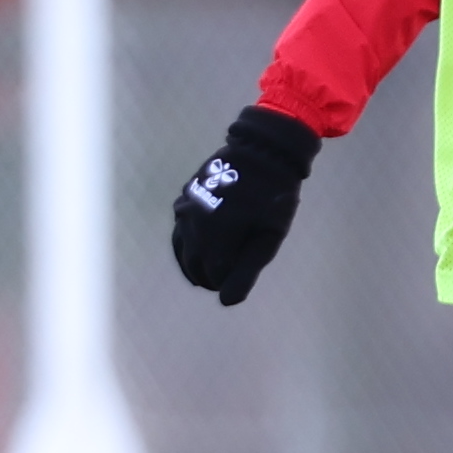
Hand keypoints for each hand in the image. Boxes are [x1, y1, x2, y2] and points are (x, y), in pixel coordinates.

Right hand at [167, 105, 317, 304]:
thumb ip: (246, 271)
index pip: (215, 275)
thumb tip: (226, 302)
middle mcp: (193, 223)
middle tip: (224, 281)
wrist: (262, 150)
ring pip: (183, 249)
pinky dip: (186, 246)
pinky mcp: (184, 198)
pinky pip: (179, 231)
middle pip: (195, 265)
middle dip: (208, 277)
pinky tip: (197, 250)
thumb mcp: (268, 238)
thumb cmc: (273, 197)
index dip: (227, 283)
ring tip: (209, 273)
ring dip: (194, 265)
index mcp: (216, 235)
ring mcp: (186, 209)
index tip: (240, 279)